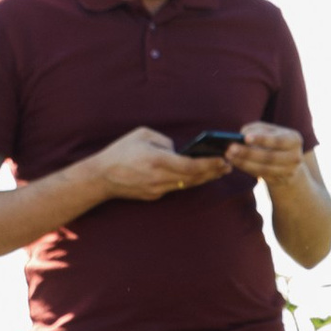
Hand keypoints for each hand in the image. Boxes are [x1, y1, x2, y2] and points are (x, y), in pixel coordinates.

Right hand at [86, 125, 234, 203]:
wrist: (102, 177)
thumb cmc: (121, 151)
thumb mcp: (142, 135)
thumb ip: (164, 141)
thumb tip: (178, 149)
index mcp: (158, 161)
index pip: (191, 166)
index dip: (210, 164)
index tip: (223, 160)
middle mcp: (161, 178)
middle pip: (194, 178)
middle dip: (213, 172)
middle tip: (228, 166)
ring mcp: (158, 189)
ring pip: (187, 185)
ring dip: (204, 178)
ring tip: (218, 171)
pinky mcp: (155, 195)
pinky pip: (176, 187)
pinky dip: (189, 181)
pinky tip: (198, 176)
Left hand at [229, 121, 309, 185]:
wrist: (289, 160)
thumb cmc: (275, 139)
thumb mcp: (270, 130)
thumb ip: (257, 128)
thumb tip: (243, 134)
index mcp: (294, 140)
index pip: (278, 140)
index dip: (262, 139)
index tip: (245, 138)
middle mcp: (295, 157)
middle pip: (270, 157)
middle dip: (248, 153)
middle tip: (230, 148)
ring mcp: (288, 172)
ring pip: (263, 169)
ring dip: (244, 162)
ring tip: (229, 155)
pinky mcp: (280, 181)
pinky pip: (260, 175)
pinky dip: (246, 168)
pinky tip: (235, 162)